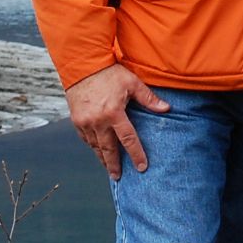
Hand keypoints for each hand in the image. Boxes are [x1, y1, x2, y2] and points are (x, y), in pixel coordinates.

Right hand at [65, 63, 170, 178]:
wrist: (82, 65)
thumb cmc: (110, 72)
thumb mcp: (132, 83)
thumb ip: (148, 98)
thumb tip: (166, 108)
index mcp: (114, 113)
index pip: (128, 139)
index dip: (136, 154)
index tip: (142, 167)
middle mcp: (98, 121)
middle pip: (108, 149)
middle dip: (114, 165)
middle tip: (118, 177)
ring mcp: (85, 122)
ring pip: (95, 146)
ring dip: (103, 158)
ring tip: (109, 168)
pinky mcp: (76, 120)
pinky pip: (85, 138)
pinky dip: (92, 146)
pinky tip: (98, 150)